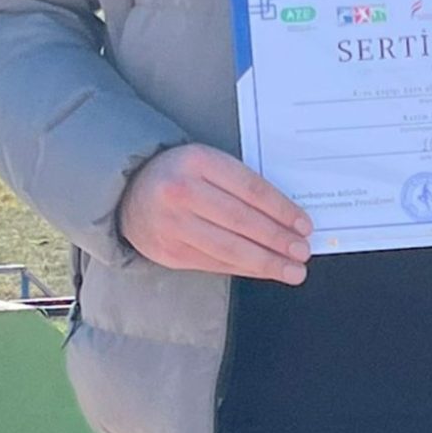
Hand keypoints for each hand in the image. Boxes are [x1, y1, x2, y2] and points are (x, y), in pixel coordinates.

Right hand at [118, 144, 311, 282]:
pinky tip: (263, 271)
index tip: (303, 225)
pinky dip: (243, 269)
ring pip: (229, 248)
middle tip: (302, 252)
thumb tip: (286, 218)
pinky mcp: (169, 252)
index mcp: (198, 162)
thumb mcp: (206, 162)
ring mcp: (173, 225)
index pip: (250, 189)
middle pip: (242, 221)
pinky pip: (214, 263)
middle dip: (278, 240)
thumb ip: (239, 183)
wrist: (127, 193)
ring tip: (291, 270)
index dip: (281, 210)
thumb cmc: (178, 175)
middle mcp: (182, 192)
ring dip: (266, 262)